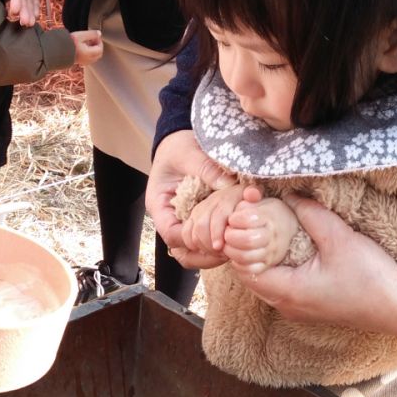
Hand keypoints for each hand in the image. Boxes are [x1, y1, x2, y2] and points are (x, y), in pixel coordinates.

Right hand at [71, 29, 102, 64]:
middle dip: (97, 45)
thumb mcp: (80, 35)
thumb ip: (91, 34)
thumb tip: (99, 33)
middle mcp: (87, 60)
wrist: (56, 51)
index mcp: (88, 53)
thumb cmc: (68, 42)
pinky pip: (90, 58)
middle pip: (99, 54)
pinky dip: (90, 53)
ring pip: (95, 56)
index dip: (99, 41)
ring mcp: (84, 62)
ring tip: (87, 42)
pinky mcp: (80, 62)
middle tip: (92, 38)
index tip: (94, 35)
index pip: (100, 48)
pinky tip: (83, 47)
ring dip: (94, 49)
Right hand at [146, 130, 236, 269]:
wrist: (182, 141)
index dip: (193, 241)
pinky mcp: (198, 220)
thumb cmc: (179, 146)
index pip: (171, 234)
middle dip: (205, 255)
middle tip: (229, 251)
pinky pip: (206, 240)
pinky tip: (235, 238)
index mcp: (160, 205)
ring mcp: (184, 222)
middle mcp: (171, 218)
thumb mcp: (188, 153)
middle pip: (182, 251)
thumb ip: (206, 168)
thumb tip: (228, 185)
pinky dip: (219, 242)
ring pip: (194, 252)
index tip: (215, 238)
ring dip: (213, 254)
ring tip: (234, 249)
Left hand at [224, 187, 298, 273]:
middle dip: (231, 236)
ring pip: (245, 256)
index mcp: (270, 217)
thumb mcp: (261, 200)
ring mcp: (270, 252)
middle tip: (227, 232)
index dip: (235, 219)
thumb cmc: (267, 213)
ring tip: (227, 243)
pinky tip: (234, 255)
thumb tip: (250, 193)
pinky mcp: (266, 265)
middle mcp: (272, 236)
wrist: (286, 227)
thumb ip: (251, 196)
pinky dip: (237, 263)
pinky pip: (249, 269)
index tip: (232, 218)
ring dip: (230, 250)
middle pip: (247, 240)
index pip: (248, 218)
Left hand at [235, 193, 396, 336]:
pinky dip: (276, 266)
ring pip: (265, 281)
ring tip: (267, 228)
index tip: (246, 217)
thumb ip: (311, 214)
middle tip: (254, 219)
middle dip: (247, 247)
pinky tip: (286, 246)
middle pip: (250, 275)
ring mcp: (297, 309)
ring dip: (261, 257)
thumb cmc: (372, 278)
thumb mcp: (340, 238)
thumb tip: (288, 195)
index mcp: (288, 292)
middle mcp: (286, 306)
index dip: (239, 242)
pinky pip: (280, 285)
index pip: (243, 268)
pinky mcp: (309, 307)